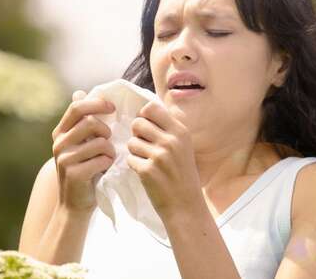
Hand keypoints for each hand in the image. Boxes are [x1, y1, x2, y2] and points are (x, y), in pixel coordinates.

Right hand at [51, 90, 115, 212]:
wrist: (75, 204)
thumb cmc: (84, 169)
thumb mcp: (80, 143)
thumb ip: (81, 121)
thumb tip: (79, 92)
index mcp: (61, 132)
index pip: (77, 106)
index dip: (97, 103)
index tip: (112, 108)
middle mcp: (59, 143)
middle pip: (90, 122)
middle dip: (107, 130)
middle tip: (109, 141)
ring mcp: (65, 158)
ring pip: (100, 142)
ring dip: (110, 150)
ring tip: (107, 158)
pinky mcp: (74, 173)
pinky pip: (102, 159)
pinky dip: (109, 163)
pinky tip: (104, 169)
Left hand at [126, 100, 203, 218]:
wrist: (186, 205)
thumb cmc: (182, 174)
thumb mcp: (183, 146)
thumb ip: (167, 129)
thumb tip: (144, 112)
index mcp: (180, 131)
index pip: (151, 108)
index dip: (144, 117)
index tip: (148, 128)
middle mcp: (171, 141)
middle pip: (138, 123)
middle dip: (137, 134)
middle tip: (146, 147)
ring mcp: (159, 156)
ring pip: (131, 142)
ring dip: (135, 151)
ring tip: (148, 161)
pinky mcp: (147, 171)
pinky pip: (129, 158)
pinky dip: (135, 165)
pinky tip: (147, 173)